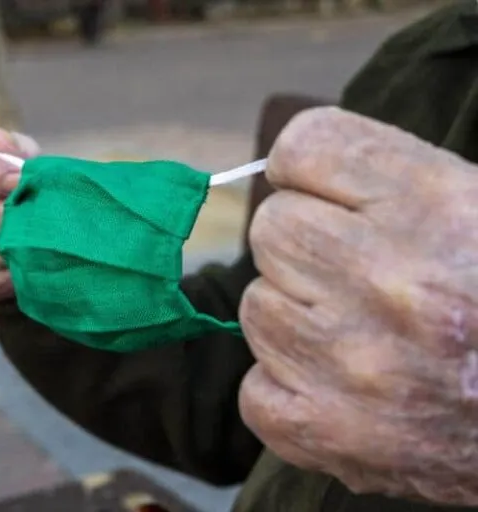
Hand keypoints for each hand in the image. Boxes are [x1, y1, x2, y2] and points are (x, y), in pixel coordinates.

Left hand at [239, 106, 477, 504]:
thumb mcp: (474, 212)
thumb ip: (387, 179)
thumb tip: (289, 165)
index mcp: (440, 210)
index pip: (306, 146)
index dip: (305, 169)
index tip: (321, 192)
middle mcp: (393, 281)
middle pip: (271, 227)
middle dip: (304, 247)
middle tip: (355, 278)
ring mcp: (354, 363)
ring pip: (256, 306)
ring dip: (296, 320)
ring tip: (360, 339)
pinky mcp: (324, 430)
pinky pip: (254, 387)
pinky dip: (289, 390)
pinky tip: (342, 390)